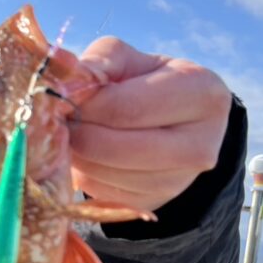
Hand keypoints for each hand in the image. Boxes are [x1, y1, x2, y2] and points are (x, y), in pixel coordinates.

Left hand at [67, 37, 231, 211]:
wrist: (170, 121)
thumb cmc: (143, 81)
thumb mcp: (127, 60)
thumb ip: (99, 61)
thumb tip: (64, 70)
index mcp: (202, 94)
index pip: (127, 108)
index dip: (86, 105)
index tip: (64, 98)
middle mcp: (202, 144)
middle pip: (118, 147)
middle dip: (78, 133)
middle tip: (59, 120)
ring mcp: (181, 181)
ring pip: (108, 174)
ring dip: (77, 155)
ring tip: (70, 134)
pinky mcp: (155, 202)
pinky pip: (105, 193)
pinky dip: (85, 175)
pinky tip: (83, 155)